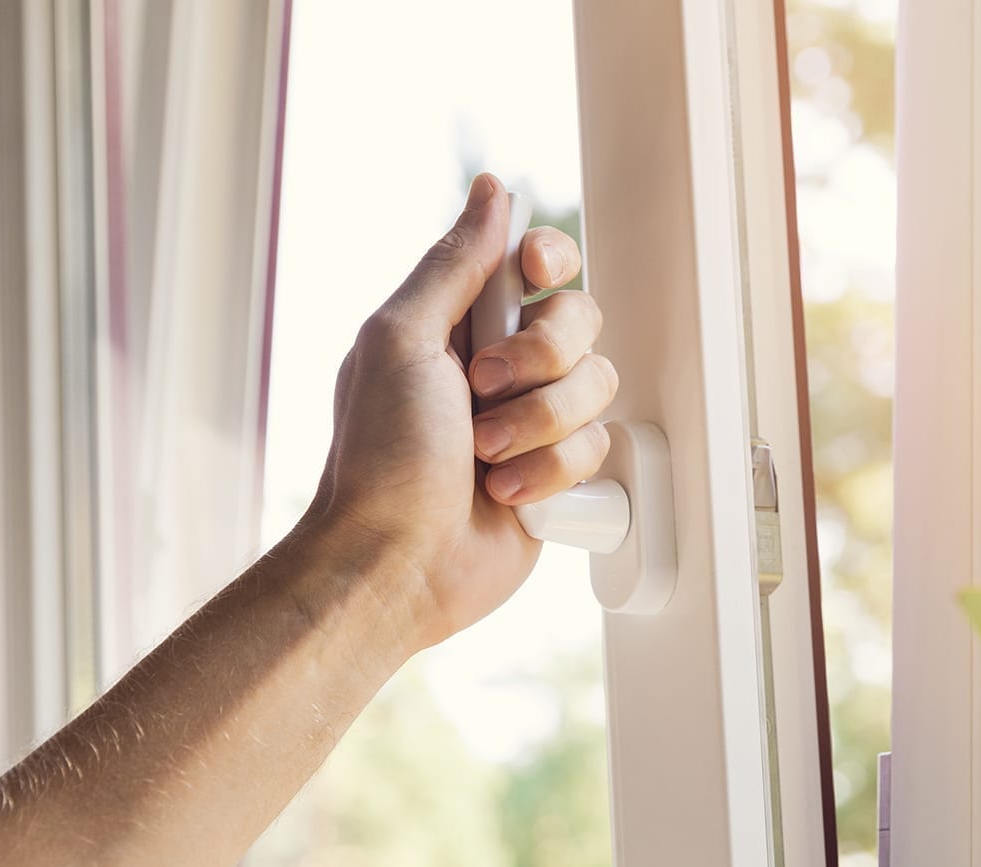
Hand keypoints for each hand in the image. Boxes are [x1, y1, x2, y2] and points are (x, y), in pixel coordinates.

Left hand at [310, 173, 615, 646]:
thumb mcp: (400, 340)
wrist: (398, 562)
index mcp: (460, 322)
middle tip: (483, 391)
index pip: (536, 261)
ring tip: (485, 457)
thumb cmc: (381, 457)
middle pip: (580, 321)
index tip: (534, 276)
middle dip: (540, 360)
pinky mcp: (558, 474)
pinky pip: (599, 449)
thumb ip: (454, 264)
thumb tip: (492, 191)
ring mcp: (534, 421)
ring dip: (540, 425)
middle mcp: (503, 366)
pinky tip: (506, 494)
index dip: (550, 261)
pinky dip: (551, 473)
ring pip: (597, 387)